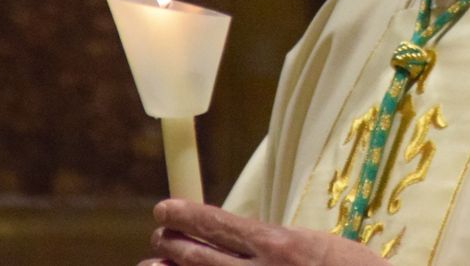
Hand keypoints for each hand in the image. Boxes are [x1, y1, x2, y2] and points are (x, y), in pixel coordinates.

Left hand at [138, 199, 388, 265]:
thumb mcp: (315, 245)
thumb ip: (276, 242)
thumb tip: (241, 236)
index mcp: (280, 245)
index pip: (219, 224)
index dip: (186, 216)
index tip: (165, 209)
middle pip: (200, 256)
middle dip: (173, 243)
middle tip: (159, 234)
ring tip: (153, 262)